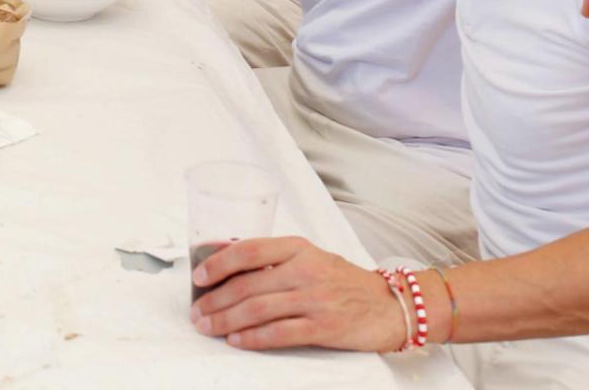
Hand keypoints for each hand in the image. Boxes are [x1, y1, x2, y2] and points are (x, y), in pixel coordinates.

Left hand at [192, 237, 402, 352]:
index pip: (249, 250)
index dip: (218, 263)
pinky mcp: (324, 327)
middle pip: (248, 284)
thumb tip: (227, 265)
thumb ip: (275, 260)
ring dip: (226, 321)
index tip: (198, 277)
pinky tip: (237, 341)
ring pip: (258, 309)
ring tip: (208, 327)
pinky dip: (253, 338)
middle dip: (215, 300)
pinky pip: (279, 333)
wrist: (391, 305)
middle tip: (197, 312)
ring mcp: (315, 299)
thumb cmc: (344, 282)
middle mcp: (306, 270)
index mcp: (299, 248)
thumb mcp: (311, 258)